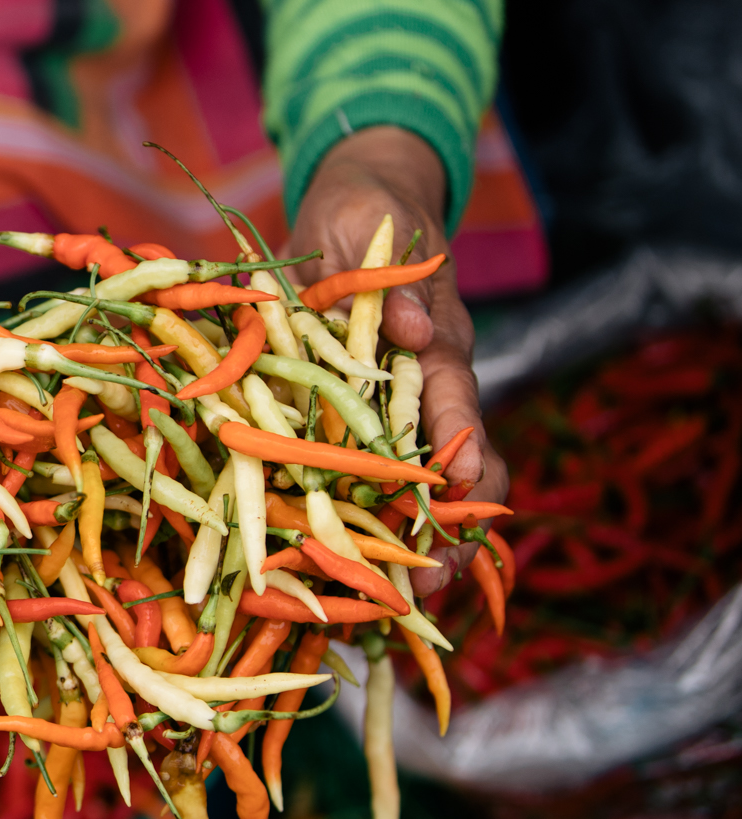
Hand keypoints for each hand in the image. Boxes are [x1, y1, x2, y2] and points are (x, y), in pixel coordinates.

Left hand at [284, 127, 507, 594]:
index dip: (460, 451)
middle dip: (452, 527)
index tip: (458, 490)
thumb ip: (386, 276)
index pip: (456, 405)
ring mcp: (407, 410)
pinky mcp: (370, 423)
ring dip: (419, 545)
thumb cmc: (362, 216)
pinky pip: (379, 483)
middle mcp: (433, 387)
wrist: (359, 212)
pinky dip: (374, 530)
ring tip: (403, 606)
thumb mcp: (363, 228)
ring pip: (427, 490)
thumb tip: (420, 329)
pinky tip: (359, 581)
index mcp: (438, 345)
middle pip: (459, 467)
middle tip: (434, 583)